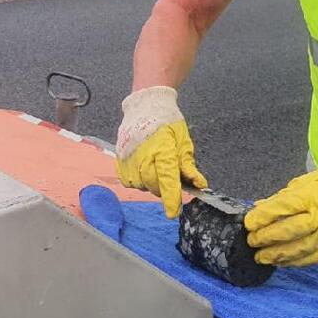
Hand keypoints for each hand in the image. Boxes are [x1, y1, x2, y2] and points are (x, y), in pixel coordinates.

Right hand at [115, 86, 207, 218]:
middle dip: (163, 187)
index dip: (171, 198)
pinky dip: (136, 179)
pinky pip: (127, 180)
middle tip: (168, 176)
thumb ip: (188, 165)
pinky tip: (143, 169)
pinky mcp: (119, 157)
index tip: (173, 212)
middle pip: (153, 185)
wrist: (145, 105)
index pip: (167, 180)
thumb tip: (199, 184)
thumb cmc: (166, 121)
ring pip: (139, 184)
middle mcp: (142, 154)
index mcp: (162, 148)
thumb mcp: (183, 140)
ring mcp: (128, 156)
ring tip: (154, 168)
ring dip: (149, 183)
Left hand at [244, 163, 317, 265]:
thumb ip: (282, 197)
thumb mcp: (304, 183)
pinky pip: (313, 258)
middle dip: (268, 238)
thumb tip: (259, 208)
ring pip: (302, 249)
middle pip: (291, 231)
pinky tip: (282, 262)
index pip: (284, 207)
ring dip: (278, 255)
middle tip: (252, 241)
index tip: (248, 223)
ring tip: (262, 257)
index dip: (264, 217)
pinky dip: (295, 262)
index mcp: (313, 196)